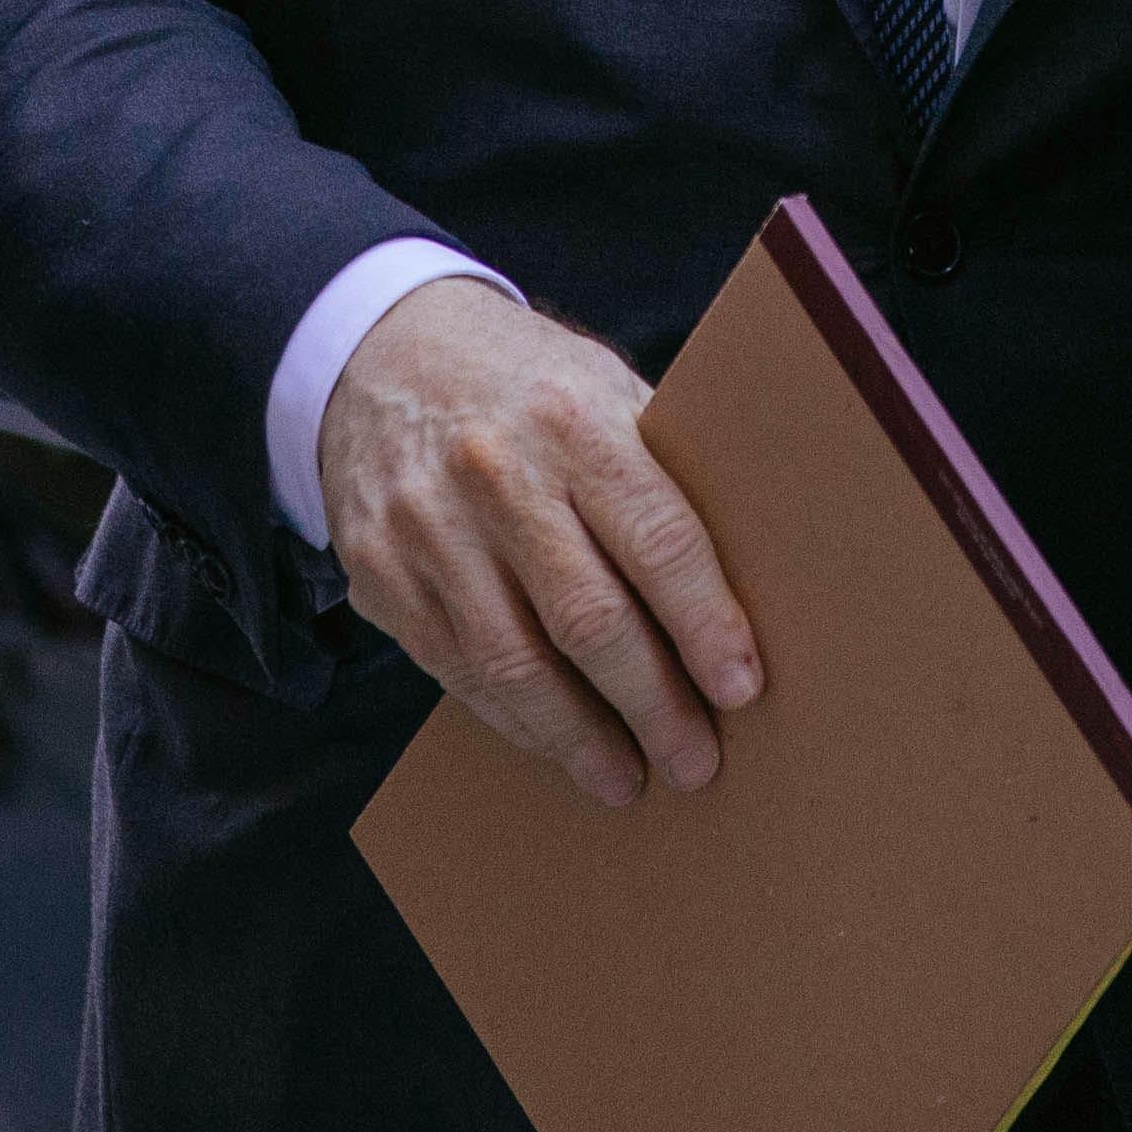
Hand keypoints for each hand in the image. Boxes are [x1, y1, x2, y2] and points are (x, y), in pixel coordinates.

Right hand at [314, 278, 761, 811]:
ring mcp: (427, 526)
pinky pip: (456, 671)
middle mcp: (494, 472)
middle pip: (589, 618)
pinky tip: (556, 745)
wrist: (382, 352)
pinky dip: (514, 722)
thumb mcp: (601, 389)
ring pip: (514, 664)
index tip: (742, 689)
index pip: (657, 539)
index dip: (706, 625)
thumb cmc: (526, 386)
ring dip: (580, 738)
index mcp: (573, 418)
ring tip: (628, 778)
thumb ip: (660, 474)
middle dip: (653, 705)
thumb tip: (752, 585)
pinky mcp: (379, 573)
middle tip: (696, 763)